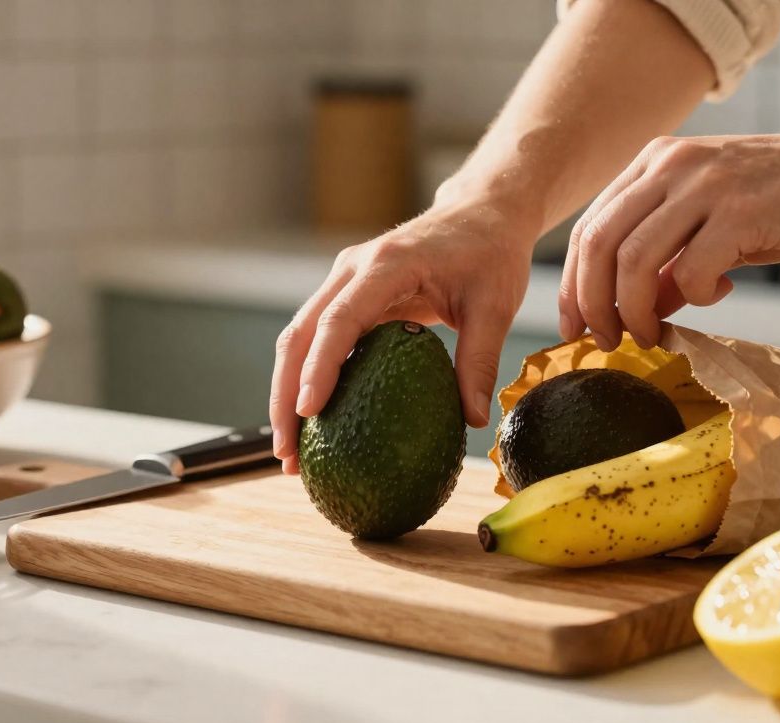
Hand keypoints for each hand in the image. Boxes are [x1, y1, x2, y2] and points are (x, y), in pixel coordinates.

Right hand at [270, 201, 536, 473]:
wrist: (480, 214)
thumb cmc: (489, 254)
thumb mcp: (495, 305)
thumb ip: (480, 360)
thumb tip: (475, 421)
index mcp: (386, 265)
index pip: (339, 319)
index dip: (319, 367)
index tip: (309, 412)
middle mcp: (352, 270)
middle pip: (301, 334)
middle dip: (285, 395)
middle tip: (289, 452)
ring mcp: (343, 281)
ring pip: (298, 339)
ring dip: (286, 393)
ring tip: (290, 451)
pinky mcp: (346, 296)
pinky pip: (317, 340)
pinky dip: (307, 380)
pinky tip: (313, 425)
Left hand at [557, 128, 779, 348]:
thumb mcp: (715, 222)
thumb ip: (671, 258)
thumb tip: (638, 311)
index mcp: (656, 160)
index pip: (588, 228)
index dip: (572, 284)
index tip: (574, 327)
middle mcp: (672, 164)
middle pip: (597, 245)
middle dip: (592, 304)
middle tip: (606, 342)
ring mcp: (705, 184)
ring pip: (634, 262)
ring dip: (635, 311)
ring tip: (650, 334)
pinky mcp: (741, 210)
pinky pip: (691, 272)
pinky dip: (694, 298)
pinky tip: (720, 293)